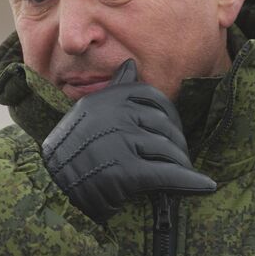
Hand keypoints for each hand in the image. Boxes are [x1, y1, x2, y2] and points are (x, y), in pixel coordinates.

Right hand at [42, 59, 217, 222]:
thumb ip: (114, 91)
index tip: (172, 132)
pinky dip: (190, 183)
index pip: (153, 97)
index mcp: (106, 99)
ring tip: (184, 177)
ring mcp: (120, 142)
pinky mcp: (126, 172)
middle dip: (177, 144)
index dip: (170, 116)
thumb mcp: (87, 114)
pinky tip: (205, 187)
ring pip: (169, 150)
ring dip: (181, 165)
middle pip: (165, 125)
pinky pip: (168, 174)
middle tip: (179, 159)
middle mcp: (113, 116)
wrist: (50, 191)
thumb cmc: (71, 156)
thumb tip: (130, 64)